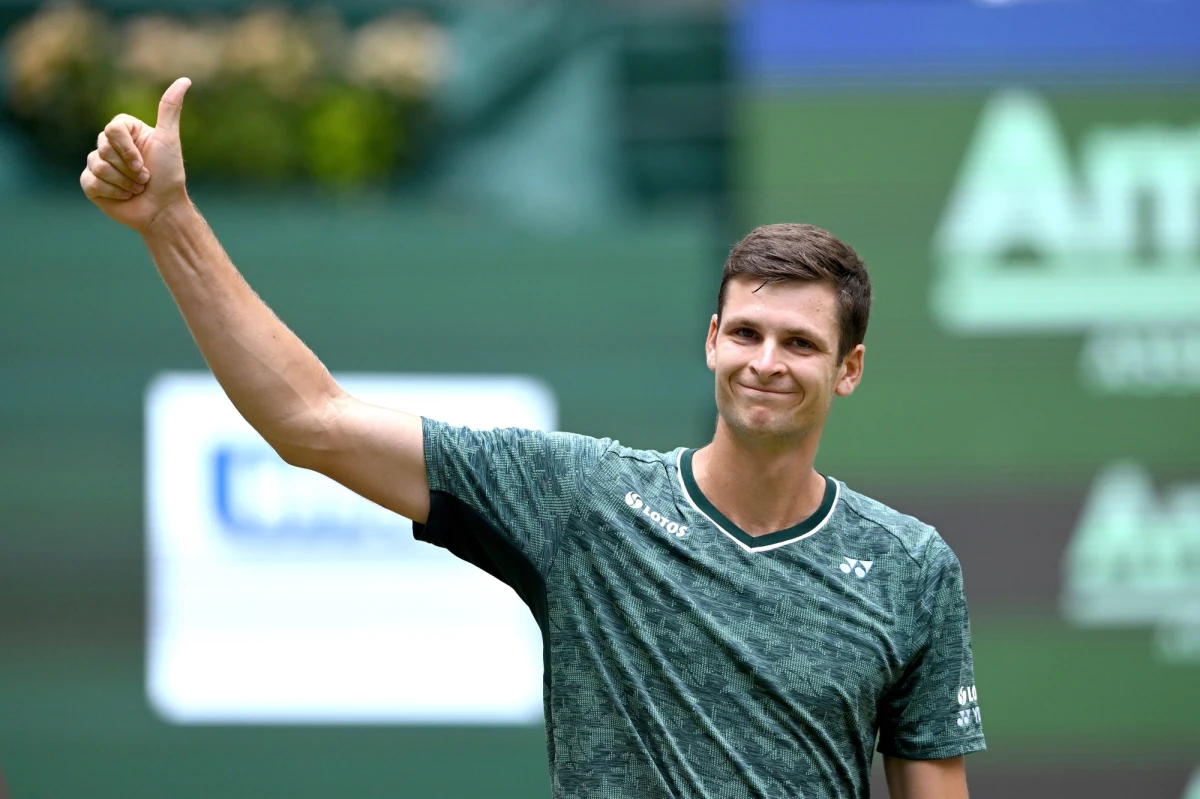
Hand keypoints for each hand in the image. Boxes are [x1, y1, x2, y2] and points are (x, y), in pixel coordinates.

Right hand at [80, 77, 191, 233]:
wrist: (163, 209)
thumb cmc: (169, 175)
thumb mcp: (169, 139)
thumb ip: (170, 109)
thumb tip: (185, 79)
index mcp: (125, 131)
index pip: (112, 129)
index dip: (128, 150)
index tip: (144, 163)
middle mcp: (109, 145)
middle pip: (104, 147)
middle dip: (129, 168)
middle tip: (144, 178)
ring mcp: (98, 163)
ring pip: (98, 166)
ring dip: (123, 183)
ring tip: (136, 189)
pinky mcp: (91, 183)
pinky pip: (91, 181)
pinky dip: (112, 193)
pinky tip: (124, 197)